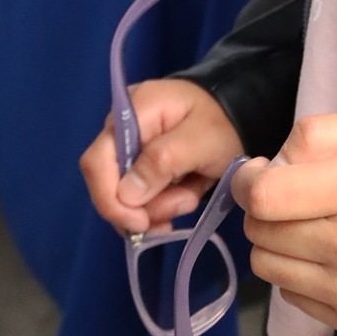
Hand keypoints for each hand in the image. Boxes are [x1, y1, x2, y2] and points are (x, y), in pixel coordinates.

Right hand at [80, 79, 241, 235]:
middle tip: (185, 203)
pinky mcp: (138, 164)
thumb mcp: (202, 139)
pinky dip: (160, 205)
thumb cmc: (224, 121)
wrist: (240, 114)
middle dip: (145, 206)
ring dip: (159, 207)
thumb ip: (163, 160)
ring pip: (124, 197)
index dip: (110, 199)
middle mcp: (121, 128)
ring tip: (191, 194)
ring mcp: (129, 147)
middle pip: (109, 185)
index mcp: (132, 111)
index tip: (140, 223)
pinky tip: (183, 197)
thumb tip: (125, 194)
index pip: (96, 162)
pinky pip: (136, 197)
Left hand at [234, 112, 336, 335]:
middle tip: (293, 195)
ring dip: (277, 243)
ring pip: (269, 268)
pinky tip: (329, 254)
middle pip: (260, 234)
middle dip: (264, 209)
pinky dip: (299, 273)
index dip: (246, 182)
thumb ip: (313, 135)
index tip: (256, 173)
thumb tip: (264, 169)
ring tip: (310, 225)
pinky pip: (293, 296)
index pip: (264, 197)